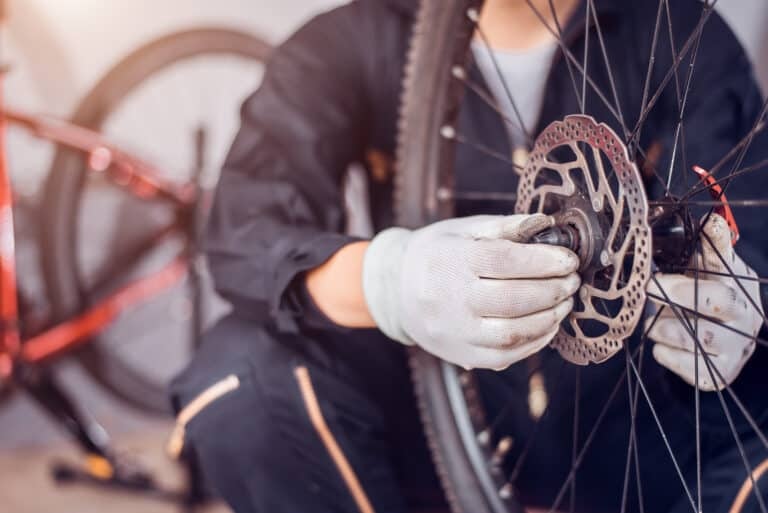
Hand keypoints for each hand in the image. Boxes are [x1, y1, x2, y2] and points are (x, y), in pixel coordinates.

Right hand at [362, 214, 579, 369]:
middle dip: (553, 290)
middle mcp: (450, 298)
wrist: (396, 289)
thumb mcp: (463, 229)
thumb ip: (504, 227)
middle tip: (571, 281)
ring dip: (549, 318)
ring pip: (513, 332)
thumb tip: (545, 224)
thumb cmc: (436, 253)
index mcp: (451, 260)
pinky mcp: (460, 354)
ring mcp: (454, 330)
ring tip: (564, 302)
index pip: (505, 260)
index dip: (544, 260)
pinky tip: (547, 324)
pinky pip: (506, 355)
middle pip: (514, 298)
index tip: (568, 259)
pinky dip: (535, 341)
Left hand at [646, 214, 763, 390]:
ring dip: (665, 326)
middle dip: (676, 295)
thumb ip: (711, 245)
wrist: (722, 335)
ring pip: (695, 338)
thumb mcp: (712, 266)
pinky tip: (661, 345)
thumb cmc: (709, 292)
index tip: (666, 267)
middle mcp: (744, 318)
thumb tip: (711, 219)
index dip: (699, 263)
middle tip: (649, 288)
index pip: (723, 271)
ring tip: (655, 321)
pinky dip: (666, 354)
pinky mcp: (717, 376)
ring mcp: (734, 350)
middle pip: (714, 305)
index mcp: (740, 287)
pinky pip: (687, 367)